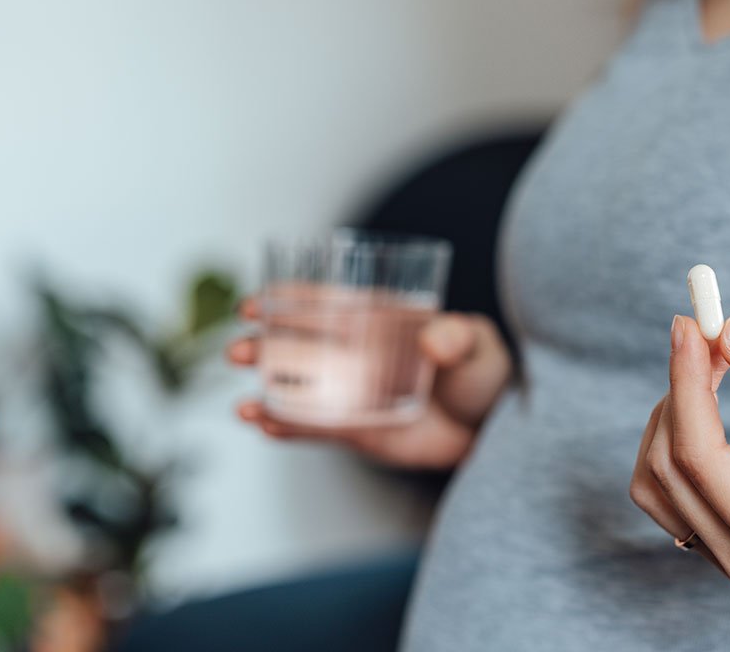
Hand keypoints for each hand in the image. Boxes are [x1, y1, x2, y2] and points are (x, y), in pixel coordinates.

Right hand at [228, 298, 511, 469]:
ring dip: (266, 391)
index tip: (254, 303)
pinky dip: (286, 426)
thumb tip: (434, 339)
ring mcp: (352, 392)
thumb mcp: (477, 345)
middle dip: (264, 346)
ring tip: (241, 406)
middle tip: (236, 351)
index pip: (326, 304)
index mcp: (378, 319)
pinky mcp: (355, 430)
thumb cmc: (486, 373)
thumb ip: (457, 337)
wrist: (493, 427)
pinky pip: (314, 428)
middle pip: (300, 345)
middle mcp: (357, 353)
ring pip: (299, 388)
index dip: (287, 300)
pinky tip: (262, 425)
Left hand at [630, 314, 729, 590]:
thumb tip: (727, 331)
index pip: (701, 459)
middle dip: (678, 390)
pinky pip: (668, 492)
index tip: (689, 325)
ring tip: (708, 363)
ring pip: (655, 483)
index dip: (686, 384)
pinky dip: (675, 438)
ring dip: (671, 414)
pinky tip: (702, 398)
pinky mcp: (725, 545)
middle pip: (668, 469)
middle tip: (702, 331)